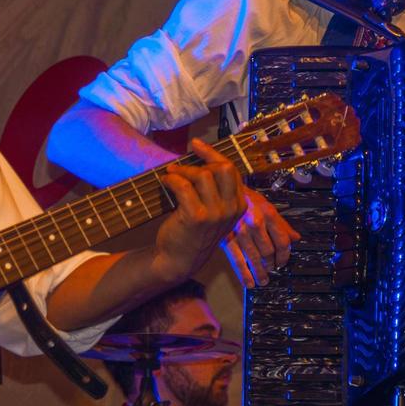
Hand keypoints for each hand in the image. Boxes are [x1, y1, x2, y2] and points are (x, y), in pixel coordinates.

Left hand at [151, 139, 248, 282]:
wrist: (179, 260)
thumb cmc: (192, 233)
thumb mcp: (213, 212)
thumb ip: (216, 191)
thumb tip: (202, 159)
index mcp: (239, 206)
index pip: (232, 170)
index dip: (213, 154)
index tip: (196, 144)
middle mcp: (232, 209)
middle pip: (224, 168)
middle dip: (200, 163)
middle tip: (181, 168)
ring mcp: (216, 214)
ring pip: (203, 175)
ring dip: (182, 171)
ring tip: (171, 176)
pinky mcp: (197, 217)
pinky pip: (184, 186)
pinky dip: (172, 180)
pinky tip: (165, 182)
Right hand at [222, 187, 299, 287]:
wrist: (223, 192)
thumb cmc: (246, 199)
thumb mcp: (266, 206)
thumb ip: (281, 224)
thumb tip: (295, 238)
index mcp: (268, 214)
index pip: (282, 241)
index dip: (285, 255)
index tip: (283, 261)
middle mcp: (256, 223)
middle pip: (269, 252)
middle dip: (272, 263)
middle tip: (272, 268)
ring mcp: (241, 233)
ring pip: (255, 259)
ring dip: (260, 272)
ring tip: (264, 280)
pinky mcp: (228, 240)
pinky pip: (238, 261)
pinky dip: (244, 274)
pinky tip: (249, 282)